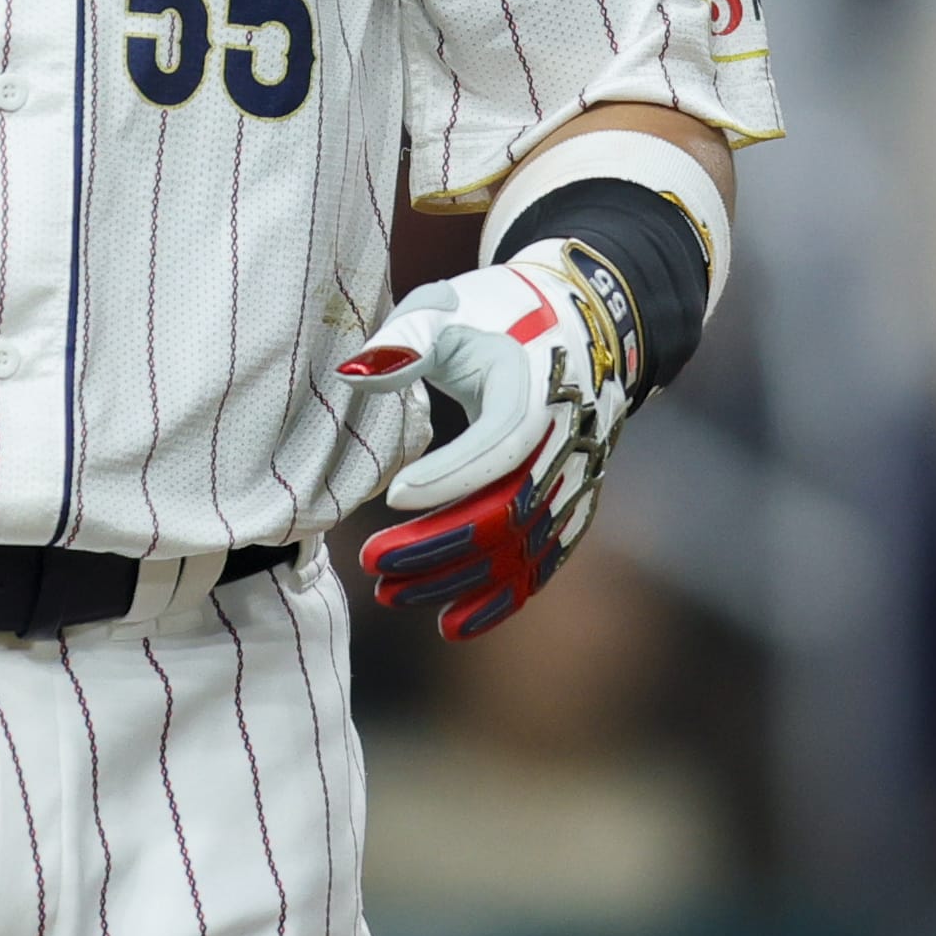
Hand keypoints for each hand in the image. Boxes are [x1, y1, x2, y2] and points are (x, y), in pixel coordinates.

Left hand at [335, 254, 635, 640]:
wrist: (581, 323)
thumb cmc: (497, 313)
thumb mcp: (448, 309)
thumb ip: (405, 340)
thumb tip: (354, 373)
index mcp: (536, 395)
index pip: (494, 449)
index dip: (445, 479)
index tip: (390, 499)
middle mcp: (565, 448)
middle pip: (505, 514)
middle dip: (439, 547)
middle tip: (374, 566)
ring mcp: (575, 484)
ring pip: (520, 550)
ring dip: (458, 580)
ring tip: (393, 595)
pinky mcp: (572, 507)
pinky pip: (541, 564)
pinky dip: (502, 600)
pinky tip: (453, 625)